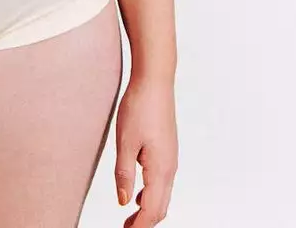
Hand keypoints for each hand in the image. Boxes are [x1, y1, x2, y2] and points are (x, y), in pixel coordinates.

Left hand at [115, 77, 177, 226]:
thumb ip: (124, 174)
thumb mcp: (125, 142)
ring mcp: (171, 158)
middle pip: (161, 207)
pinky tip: (137, 192)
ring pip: (163, 194)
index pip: (152, 209)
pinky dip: (151, 194)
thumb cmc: (139, 107)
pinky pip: (162, 181)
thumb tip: (124, 202)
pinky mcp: (167, 150)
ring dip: (149, 209)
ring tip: (130, 217)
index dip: (139, 226)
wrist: (155, 81)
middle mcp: (170, 167)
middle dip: (146, 222)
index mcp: (160, 168)